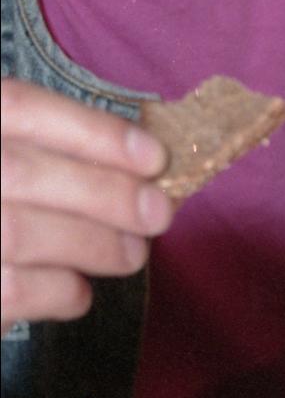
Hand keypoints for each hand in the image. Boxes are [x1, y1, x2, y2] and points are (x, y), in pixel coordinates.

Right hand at [1, 79, 174, 332]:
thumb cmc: (8, 206)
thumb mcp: (21, 160)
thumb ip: (66, 155)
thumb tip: (148, 171)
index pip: (21, 106)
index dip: (93, 131)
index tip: (155, 157)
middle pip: (20, 171)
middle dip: (105, 192)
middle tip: (158, 213)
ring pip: (19, 233)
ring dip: (94, 244)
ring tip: (131, 253)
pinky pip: (17, 290)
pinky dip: (62, 291)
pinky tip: (77, 290)